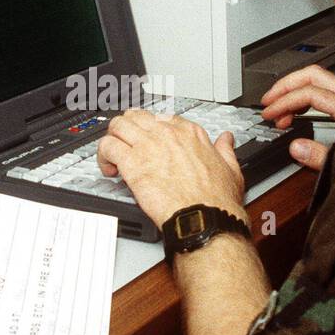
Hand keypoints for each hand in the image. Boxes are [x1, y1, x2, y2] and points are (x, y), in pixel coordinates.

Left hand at [97, 108, 246, 228]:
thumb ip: (225, 150)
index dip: (149, 130)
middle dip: (127, 130)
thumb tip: (225, 140)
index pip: (159, 118)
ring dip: (112, 139)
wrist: (204, 218)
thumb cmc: (216, 200)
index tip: (146, 142)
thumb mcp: (230, 168)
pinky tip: (111, 170)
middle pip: (135, 117)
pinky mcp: (133, 164)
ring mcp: (148, 146)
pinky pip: (108, 147)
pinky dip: (103, 157)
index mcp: (189, 133)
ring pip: (117, 126)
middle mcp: (166, 134)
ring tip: (114, 157)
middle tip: (125, 146)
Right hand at [258, 65, 334, 170]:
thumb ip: (322, 157)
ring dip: (296, 90)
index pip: (310, 93)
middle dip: (286, 85)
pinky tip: (303, 114)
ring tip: (282, 111)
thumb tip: (296, 147)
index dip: (284, 101)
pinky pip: (330, 92)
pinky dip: (309, 97)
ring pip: (321, 81)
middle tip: (268, 101)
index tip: (269, 114)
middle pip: (314, 75)